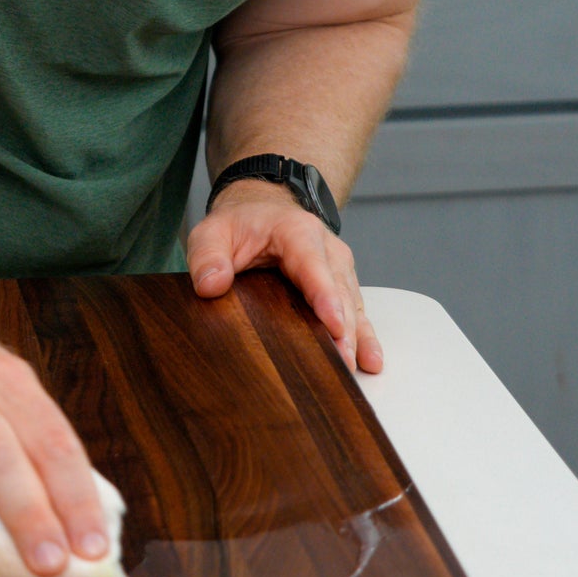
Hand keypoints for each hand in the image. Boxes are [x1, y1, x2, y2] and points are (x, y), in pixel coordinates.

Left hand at [186, 180, 381, 374]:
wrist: (260, 209)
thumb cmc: (240, 224)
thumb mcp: (212, 232)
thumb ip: (207, 256)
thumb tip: (210, 285)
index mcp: (297, 232)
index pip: (315, 266)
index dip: (325, 297)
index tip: (334, 326)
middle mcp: (327, 250)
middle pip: (339, 292)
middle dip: (343, 328)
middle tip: (341, 363)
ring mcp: (337, 268)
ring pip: (352, 304)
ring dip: (356, 336)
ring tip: (355, 367)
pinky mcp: (340, 284)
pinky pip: (355, 310)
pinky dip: (363, 335)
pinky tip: (370, 360)